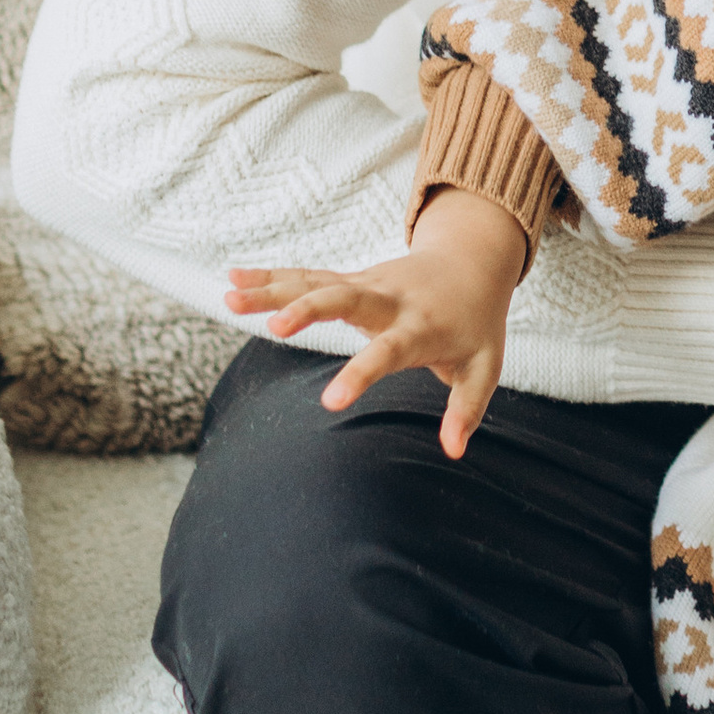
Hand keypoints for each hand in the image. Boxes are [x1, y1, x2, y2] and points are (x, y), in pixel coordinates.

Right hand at [224, 188, 527, 458]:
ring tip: (229, 297)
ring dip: (273, 289)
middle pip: (344, 300)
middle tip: (273, 328)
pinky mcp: (351, 279)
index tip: (330, 403)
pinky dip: (272, 276)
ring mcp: (367, 284)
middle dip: (308, 311)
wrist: (473, 261)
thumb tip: (453, 451)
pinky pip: (307, 277)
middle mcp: (388, 301)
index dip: (360, 375)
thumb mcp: (484, 366)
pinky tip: (234, 279)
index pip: (387, 352)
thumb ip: (468, 408)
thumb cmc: (476, 323)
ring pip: (315, 284)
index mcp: (420, 327)